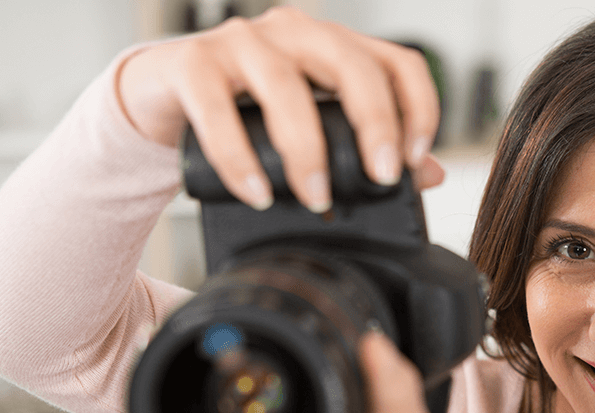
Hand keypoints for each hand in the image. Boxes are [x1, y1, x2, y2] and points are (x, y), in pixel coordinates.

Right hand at [116, 6, 444, 211]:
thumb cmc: (247, 111)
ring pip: (286, 86)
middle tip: (380, 177)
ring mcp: (242, 42)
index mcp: (334, 48)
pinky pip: (217, 108)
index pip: (398, 62)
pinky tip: (258, 192)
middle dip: (375, 124)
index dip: (418, 108)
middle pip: (351, 64)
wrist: (164, 98)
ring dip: (307, 150)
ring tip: (316, 197)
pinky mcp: (193, 63)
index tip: (414, 160)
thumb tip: (430, 176)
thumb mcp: (314, 128)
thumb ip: (368, 147)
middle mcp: (294, 34)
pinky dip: (239, 157)